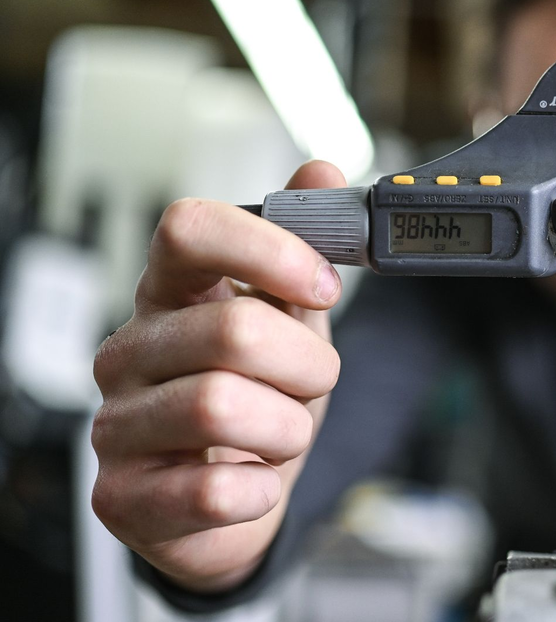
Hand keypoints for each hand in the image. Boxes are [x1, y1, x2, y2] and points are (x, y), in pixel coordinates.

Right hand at [91, 161, 344, 591]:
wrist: (236, 500)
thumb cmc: (260, 401)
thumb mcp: (294, 322)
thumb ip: (305, 251)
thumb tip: (322, 171)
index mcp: (170, 295)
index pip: (189, 230)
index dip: (268, 250)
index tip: (324, 284)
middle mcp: (130, 351)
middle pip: (232, 329)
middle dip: (307, 365)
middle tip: (313, 383)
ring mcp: (115, 424)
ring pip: (220, 408)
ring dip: (287, 428)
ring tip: (281, 434)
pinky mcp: (120, 497)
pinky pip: (211, 491)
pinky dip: (260, 489)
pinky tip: (254, 482)